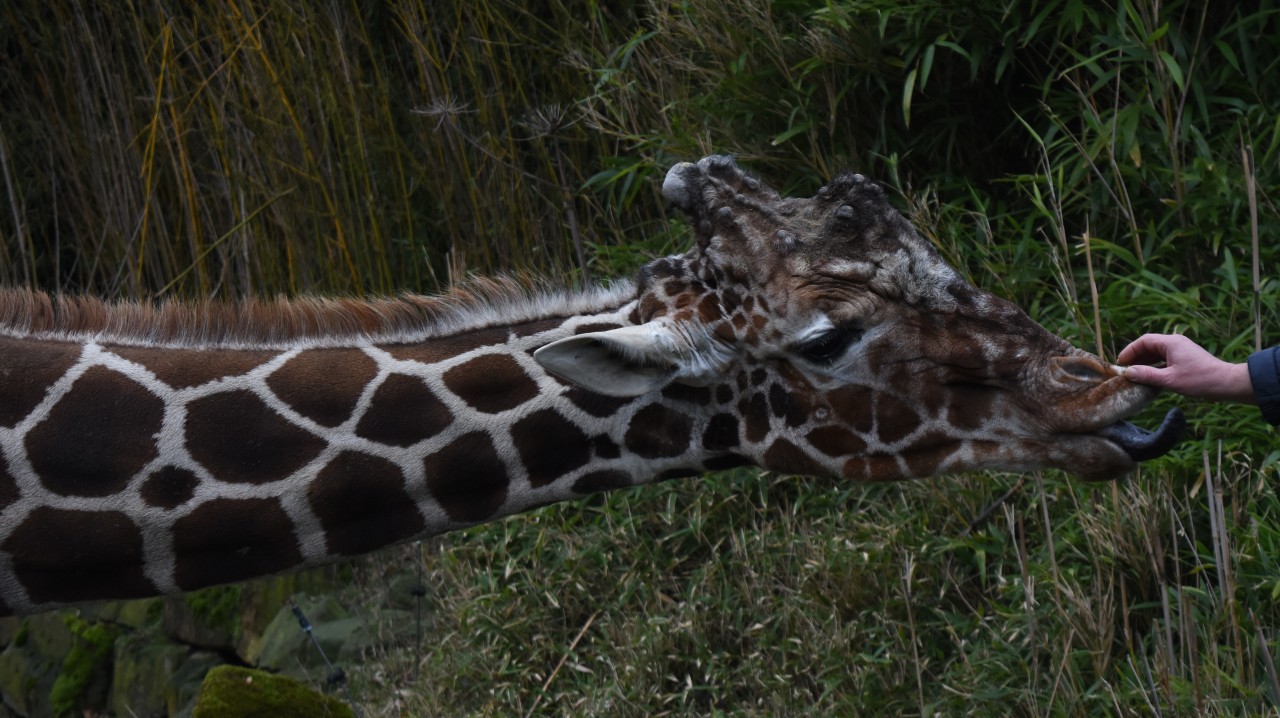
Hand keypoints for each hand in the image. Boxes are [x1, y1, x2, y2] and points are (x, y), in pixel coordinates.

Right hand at [1117, 334, 1254, 402]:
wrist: (1227, 383)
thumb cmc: (1199, 380)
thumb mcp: (1170, 380)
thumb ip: (1147, 375)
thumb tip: (1128, 372)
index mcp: (1171, 343)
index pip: (1144, 341)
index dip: (1130, 351)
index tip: (1120, 363)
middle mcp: (1176, 343)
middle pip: (1149, 345)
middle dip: (1136, 357)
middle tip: (1126, 370)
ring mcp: (1181, 350)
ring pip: (1157, 353)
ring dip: (1145, 362)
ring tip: (1136, 374)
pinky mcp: (1186, 359)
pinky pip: (1165, 359)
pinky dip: (1155, 366)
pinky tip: (1151, 377)